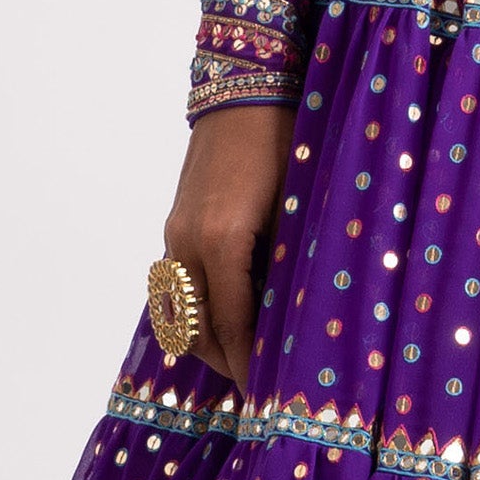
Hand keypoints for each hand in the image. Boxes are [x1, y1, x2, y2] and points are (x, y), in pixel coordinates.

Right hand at [159, 104, 292, 397]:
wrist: (245, 85)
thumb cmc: (287, 138)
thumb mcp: (301, 204)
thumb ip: (293, 263)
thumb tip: (304, 319)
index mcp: (221, 239)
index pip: (231, 326)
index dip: (250, 366)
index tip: (270, 394)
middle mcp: (187, 240)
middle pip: (197, 330)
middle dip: (229, 363)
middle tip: (263, 387)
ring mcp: (175, 231)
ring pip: (181, 311)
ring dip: (210, 340)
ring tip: (248, 359)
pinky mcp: (176, 222)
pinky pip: (179, 285)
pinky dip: (200, 310)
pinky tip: (234, 317)